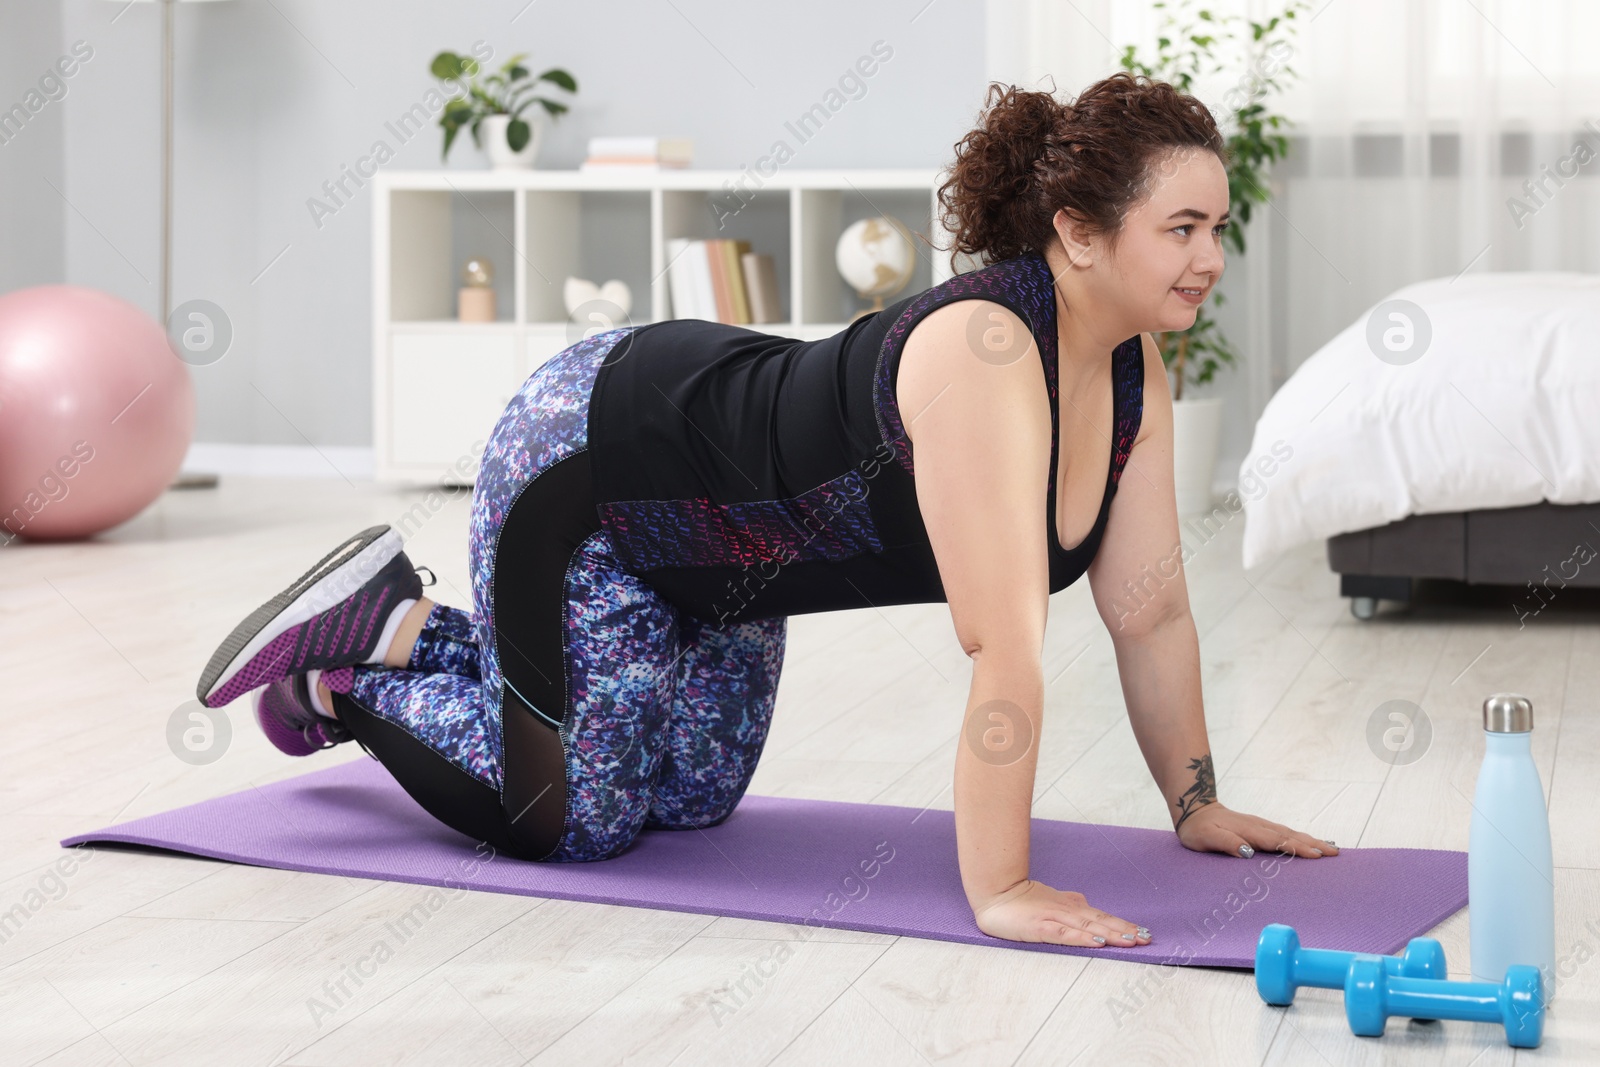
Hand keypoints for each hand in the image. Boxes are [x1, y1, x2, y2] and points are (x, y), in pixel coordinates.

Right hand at [972, 878, 1152, 947]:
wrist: (995, 894)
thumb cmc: (1021, 899)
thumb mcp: (1051, 899)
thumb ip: (1069, 902)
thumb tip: (1086, 903)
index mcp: (1071, 907)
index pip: (1102, 917)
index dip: (1123, 924)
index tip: (1143, 932)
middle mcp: (1067, 911)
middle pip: (1101, 922)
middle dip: (1124, 931)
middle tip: (1146, 938)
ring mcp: (1054, 918)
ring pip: (1088, 927)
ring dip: (1110, 934)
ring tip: (1130, 940)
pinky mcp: (1040, 927)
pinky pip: (1065, 934)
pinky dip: (1083, 938)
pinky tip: (1097, 942)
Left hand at [1174, 802, 1338, 858]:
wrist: (1194, 810)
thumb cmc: (1198, 829)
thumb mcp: (1205, 838)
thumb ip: (1225, 843)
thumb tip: (1247, 852)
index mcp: (1249, 831)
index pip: (1277, 841)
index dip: (1297, 848)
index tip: (1316, 855)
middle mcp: (1259, 826)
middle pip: (1290, 836)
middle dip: (1313, 844)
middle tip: (1335, 853)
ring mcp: (1261, 825)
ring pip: (1290, 833)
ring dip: (1311, 840)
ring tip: (1332, 848)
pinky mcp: (1261, 827)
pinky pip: (1285, 833)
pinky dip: (1301, 838)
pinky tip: (1310, 843)